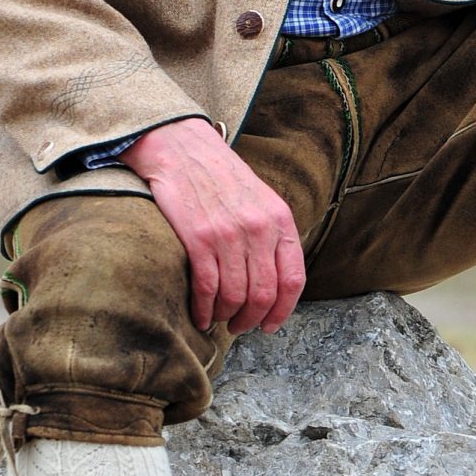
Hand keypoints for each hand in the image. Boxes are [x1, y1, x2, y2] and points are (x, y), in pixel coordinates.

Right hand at [123, 117, 304, 335]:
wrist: (182, 148)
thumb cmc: (220, 177)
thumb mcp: (261, 200)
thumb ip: (272, 236)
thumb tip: (276, 282)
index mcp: (280, 220)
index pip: (293, 279)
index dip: (283, 311)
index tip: (270, 325)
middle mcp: (258, 228)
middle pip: (264, 294)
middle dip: (252, 319)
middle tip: (240, 327)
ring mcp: (229, 234)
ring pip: (235, 295)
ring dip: (226, 316)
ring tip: (218, 319)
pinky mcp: (198, 238)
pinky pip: (207, 288)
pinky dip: (204, 309)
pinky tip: (201, 314)